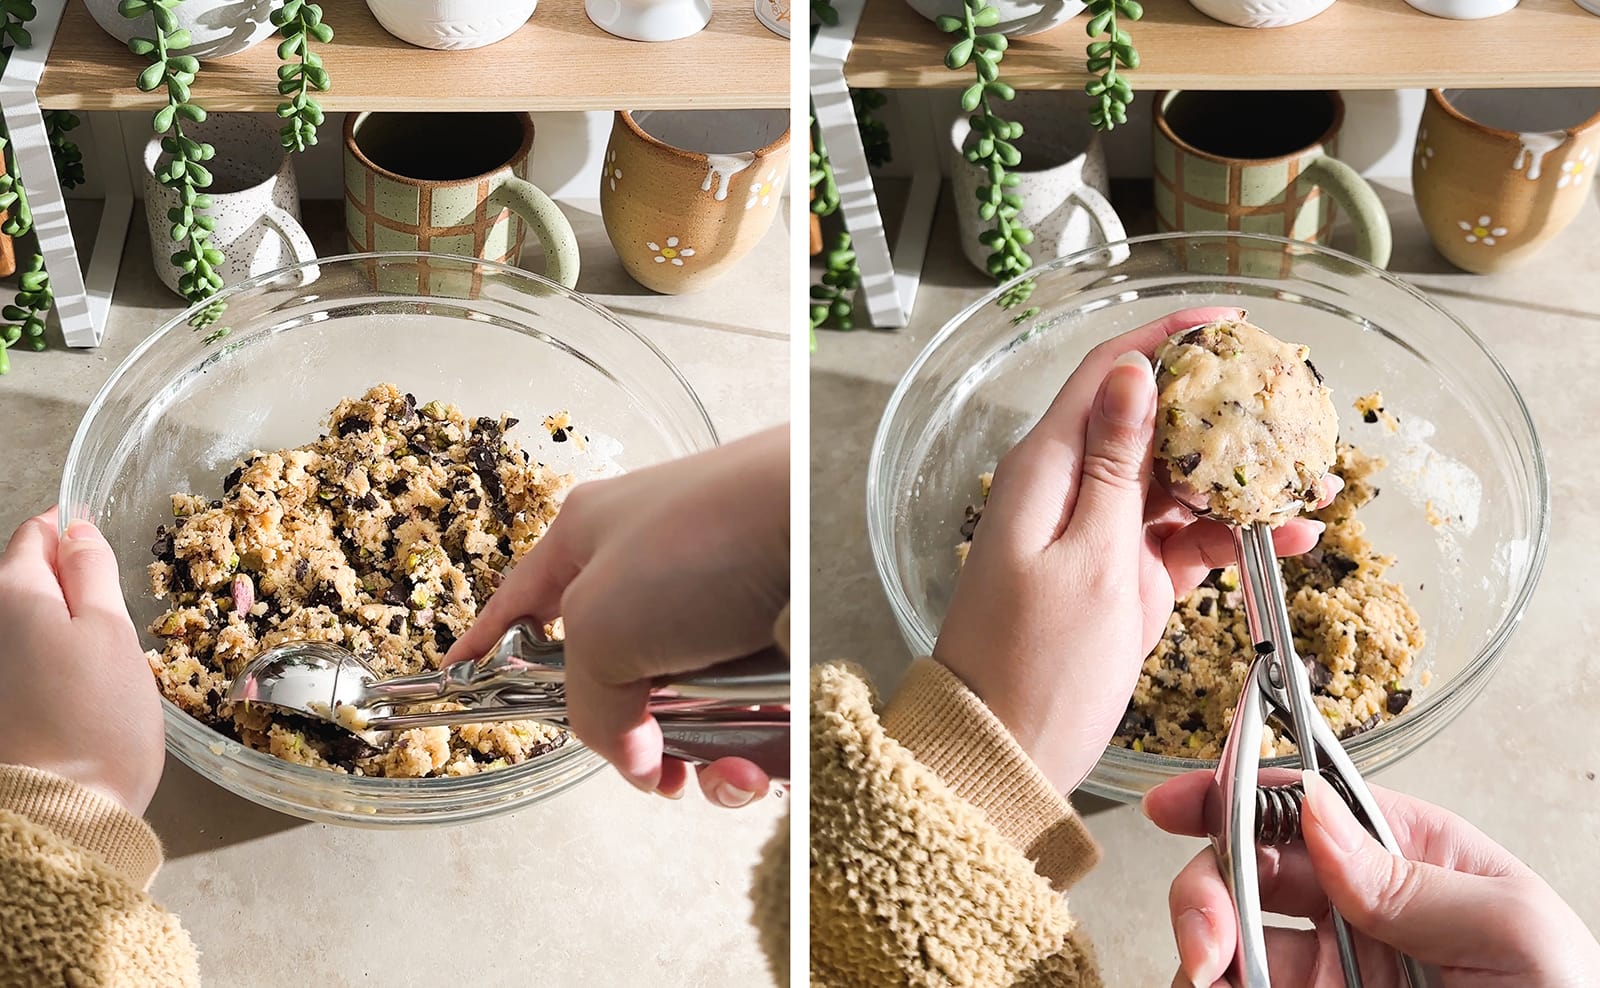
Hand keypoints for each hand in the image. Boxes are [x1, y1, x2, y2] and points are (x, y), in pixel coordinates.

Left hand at [0, 509, 164, 814]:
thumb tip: (76, 531)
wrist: (63, 810)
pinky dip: (48, 661)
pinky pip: (21, 660)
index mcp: (12, 594)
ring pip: (24, 622)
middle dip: (65, 582)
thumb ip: (92, 572)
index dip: (71, 531)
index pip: (34, 535)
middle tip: (114, 612)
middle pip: (23, 578)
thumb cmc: (98, 718)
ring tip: (100, 659)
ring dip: (58, 625)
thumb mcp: (112, 632)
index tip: (103, 543)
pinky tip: (76, 690)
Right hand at [447, 426, 788, 805]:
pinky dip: (753, 749)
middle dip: (635, 742)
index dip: (488, 651)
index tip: (460, 684)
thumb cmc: (699, 544)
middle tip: (654, 770)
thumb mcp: (602, 627)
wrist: (819, 520)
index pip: (519, 606)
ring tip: (726, 773)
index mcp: (587, 542)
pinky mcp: (775, 637)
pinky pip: (748, 713)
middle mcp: (649, 573)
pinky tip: (759, 763)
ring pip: (688, 711)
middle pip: (616, 682)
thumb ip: (592, 706)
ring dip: (705, 759)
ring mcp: (715, 606)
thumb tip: (632, 758)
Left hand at [933, 308, 1334, 793]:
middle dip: (1224, 413)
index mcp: (1047, 468)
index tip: (1231, 321)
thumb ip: (1114, 466)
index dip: (1166, 337)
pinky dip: (1232, 536)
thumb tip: (1133, 373)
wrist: (1006, 753)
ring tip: (1315, 483)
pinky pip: (1186, 538)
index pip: (1109, 373)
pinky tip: (1288, 538)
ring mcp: (1101, 533)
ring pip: (1180, 481)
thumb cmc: (1032, 663)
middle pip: (1154, 421)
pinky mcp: (1125, 576)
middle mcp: (1072, 489)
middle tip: (1295, 410)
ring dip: (1242, 480)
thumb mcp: (1086, 557)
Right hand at [1146, 770, 1599, 985]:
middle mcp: (1356, 909)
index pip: (1305, 804)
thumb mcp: (1514, 932)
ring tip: (1216, 983)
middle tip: (1208, 942)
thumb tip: (1314, 813)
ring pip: (1226, 939)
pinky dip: (1213, 987)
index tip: (1175, 806)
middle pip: (1245, 867)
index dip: (1232, 791)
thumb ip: (1411, 875)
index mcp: (1410, 859)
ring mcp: (1326, 972)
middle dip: (1206, 890)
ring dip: (1204, 952)